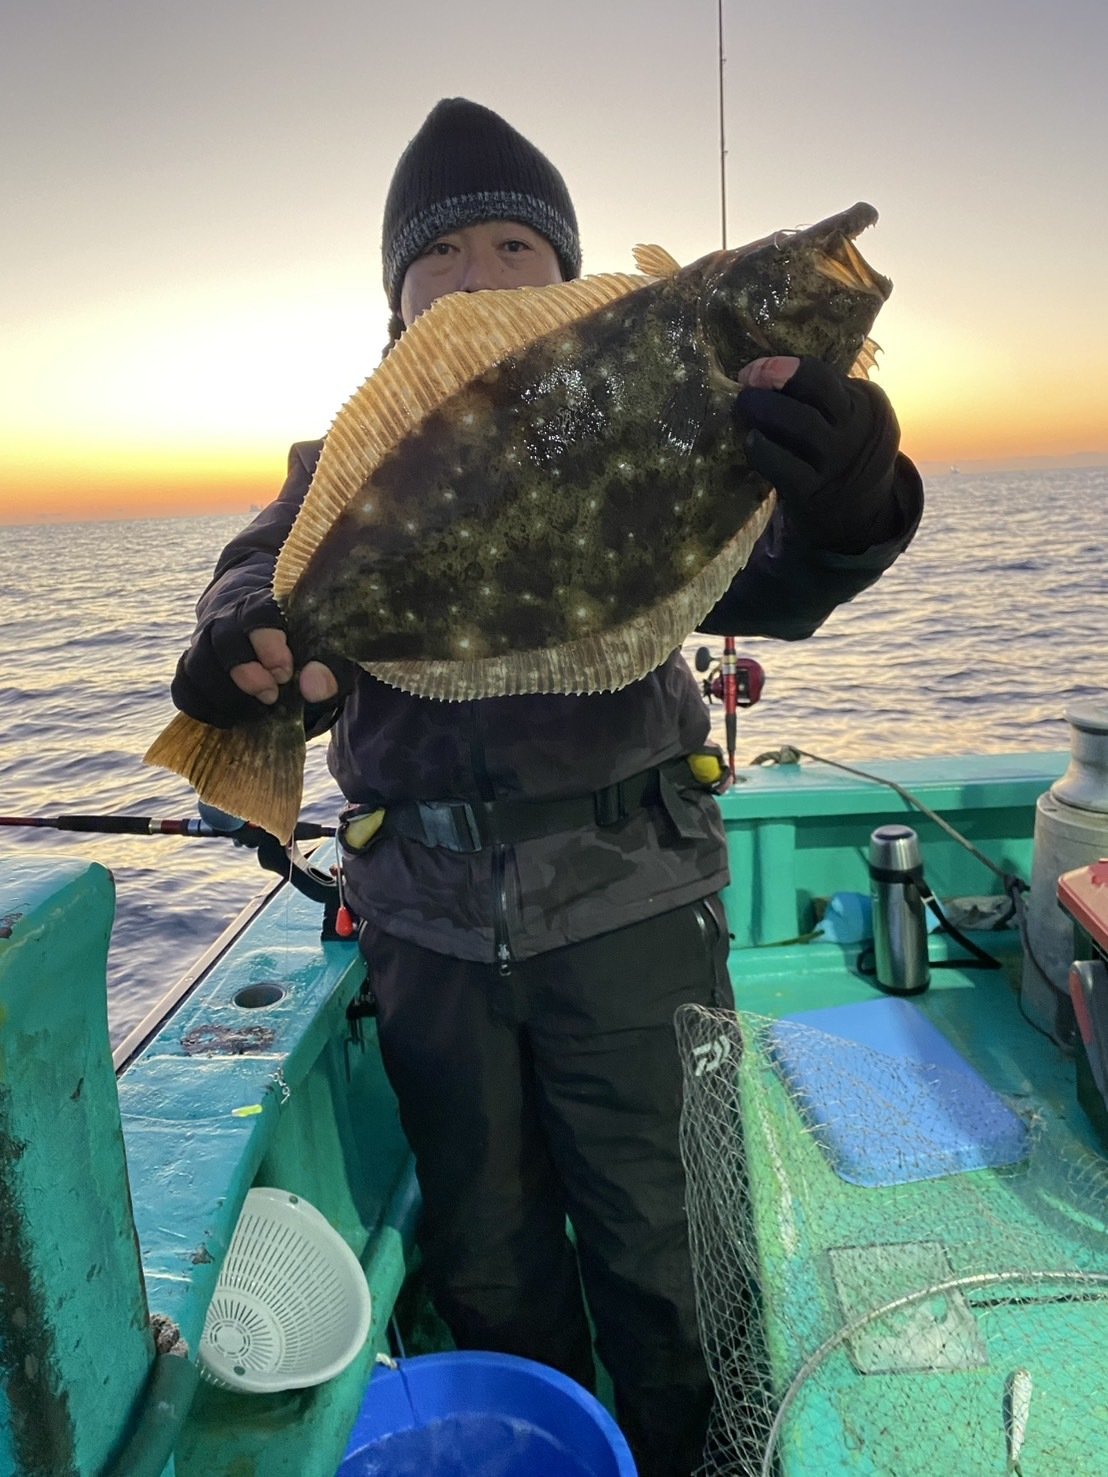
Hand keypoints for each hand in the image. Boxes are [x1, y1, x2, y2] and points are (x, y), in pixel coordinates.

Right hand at [171, 590, 354, 726]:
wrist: (273, 632)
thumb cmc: (307, 644)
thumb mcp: (330, 653)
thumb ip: (330, 669)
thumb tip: (313, 687)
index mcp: (266, 607)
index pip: (257, 615)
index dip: (267, 645)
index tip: (285, 673)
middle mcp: (229, 619)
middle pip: (221, 638)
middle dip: (243, 672)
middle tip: (270, 697)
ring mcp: (206, 643)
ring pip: (195, 663)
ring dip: (223, 695)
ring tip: (253, 713)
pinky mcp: (194, 668)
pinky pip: (184, 688)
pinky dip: (203, 708)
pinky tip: (230, 720)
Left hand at [734, 356, 901, 551]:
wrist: (859, 515)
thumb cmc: (841, 454)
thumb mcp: (847, 420)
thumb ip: (820, 398)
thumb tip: (761, 372)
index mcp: (865, 403)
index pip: (821, 374)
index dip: (781, 367)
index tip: (754, 370)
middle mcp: (856, 429)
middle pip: (814, 389)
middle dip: (771, 379)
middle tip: (744, 385)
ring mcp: (837, 461)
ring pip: (801, 423)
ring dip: (764, 409)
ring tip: (743, 407)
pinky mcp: (814, 491)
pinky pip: (783, 465)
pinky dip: (762, 450)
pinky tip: (751, 441)